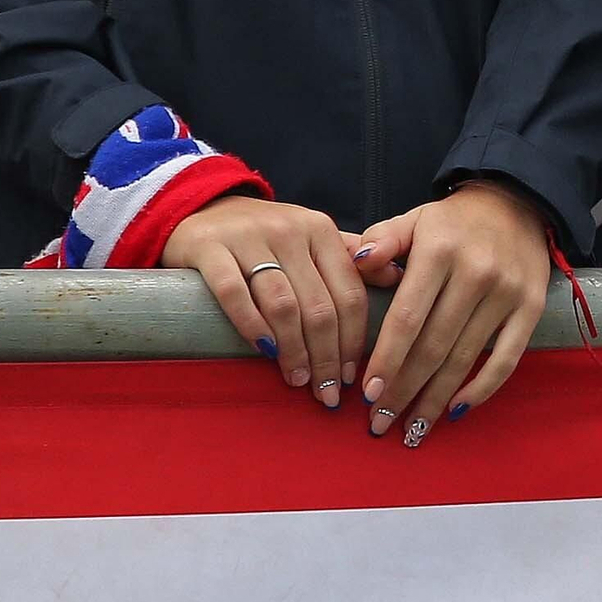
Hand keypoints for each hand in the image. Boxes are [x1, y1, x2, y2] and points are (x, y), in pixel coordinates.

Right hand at [161, 195, 367, 407]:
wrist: (205, 209)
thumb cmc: (267, 235)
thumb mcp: (311, 237)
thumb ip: (350, 257)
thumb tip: (396, 278)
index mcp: (319, 229)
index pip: (349, 291)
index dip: (354, 340)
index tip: (351, 377)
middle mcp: (289, 230)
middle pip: (319, 305)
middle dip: (327, 357)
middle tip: (326, 392)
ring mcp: (249, 238)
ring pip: (283, 305)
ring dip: (295, 351)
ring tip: (298, 380)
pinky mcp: (211, 249)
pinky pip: (235, 294)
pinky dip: (252, 327)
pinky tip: (265, 353)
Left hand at [351, 181, 550, 445]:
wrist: (517, 200)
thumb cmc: (454, 221)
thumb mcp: (414, 219)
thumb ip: (382, 239)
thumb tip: (355, 262)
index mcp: (439, 250)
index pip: (407, 316)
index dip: (387, 358)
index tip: (368, 393)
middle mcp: (475, 272)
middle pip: (433, 345)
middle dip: (404, 389)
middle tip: (380, 422)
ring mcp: (506, 293)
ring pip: (464, 358)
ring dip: (435, 399)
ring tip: (411, 430)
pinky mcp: (531, 308)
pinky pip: (506, 359)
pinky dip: (482, 389)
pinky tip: (457, 411)